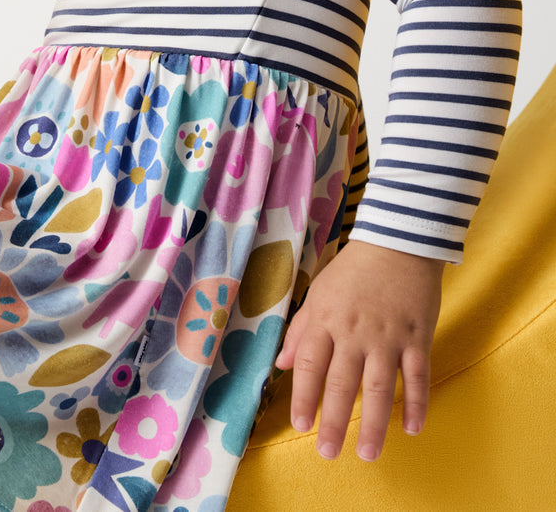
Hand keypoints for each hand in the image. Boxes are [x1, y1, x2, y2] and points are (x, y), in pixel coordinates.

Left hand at [274, 240, 443, 461]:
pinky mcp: (418, 336)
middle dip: (333, 421)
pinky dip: (415, 403)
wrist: (398, 242)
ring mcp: (388, 336)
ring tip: (368, 454)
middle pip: (342, 383)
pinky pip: (417, 376)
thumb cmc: (353, 270)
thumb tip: (280, 364)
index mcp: (326, 319)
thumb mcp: (318, 293)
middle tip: (328, 453)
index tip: (300, 424)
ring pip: (379, 387)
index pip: (309, 364)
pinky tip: (411, 429)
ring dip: (374, 423)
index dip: (302, 396)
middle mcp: (354, 332)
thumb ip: (301, 330)